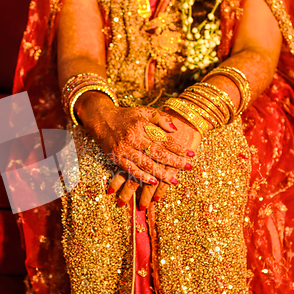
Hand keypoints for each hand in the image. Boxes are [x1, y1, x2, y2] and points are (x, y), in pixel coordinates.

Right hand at [77, 92, 192, 184]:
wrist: (101, 120)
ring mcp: (123, 149)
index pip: (163, 139)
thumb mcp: (144, 111)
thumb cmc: (127, 116)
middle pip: (156, 153)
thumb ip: (161, 118)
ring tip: (174, 180)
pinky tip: (153, 181)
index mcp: (141, 125)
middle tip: (188, 168)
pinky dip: (142, 177)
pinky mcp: (116, 158)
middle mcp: (132, 138)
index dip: (178, 147)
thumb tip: (176, 129)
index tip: (191, 154)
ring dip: (161, 173)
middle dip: (173, 162)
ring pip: (145, 164)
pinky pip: (130, 170)